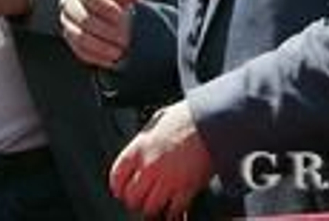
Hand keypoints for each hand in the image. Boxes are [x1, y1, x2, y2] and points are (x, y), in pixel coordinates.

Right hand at [60, 0, 140, 68]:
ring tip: (119, 52)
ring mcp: (67, 21)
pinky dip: (97, 57)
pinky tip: (112, 60)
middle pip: (83, 18)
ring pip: (79, 37)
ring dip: (101, 46)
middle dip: (106, 30)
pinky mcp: (69, 38)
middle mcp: (68, 2)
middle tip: (125, 39)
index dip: (106, 7)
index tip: (121, 16)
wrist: (106, 7)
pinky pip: (79, 50)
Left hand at [109, 101, 213, 218]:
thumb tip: (140, 147)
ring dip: (152, 208)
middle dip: (134, 201)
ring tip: (155, 205)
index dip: (117, 187)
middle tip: (138, 200)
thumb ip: (145, 138)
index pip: (117, 177)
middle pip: (131, 197)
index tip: (120, 191)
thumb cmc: (187, 117)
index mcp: (139, 148)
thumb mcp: (156, 121)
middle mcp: (149, 166)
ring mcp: (167, 179)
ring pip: (150, 207)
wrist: (211, 122)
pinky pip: (174, 210)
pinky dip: (172, 212)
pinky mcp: (186, 188)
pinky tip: (172, 208)